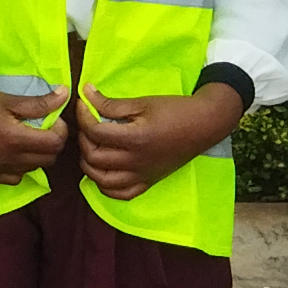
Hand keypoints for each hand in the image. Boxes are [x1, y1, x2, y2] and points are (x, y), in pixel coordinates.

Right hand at [0, 79, 67, 186]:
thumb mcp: (8, 100)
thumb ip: (39, 103)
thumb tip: (65, 95)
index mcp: (15, 139)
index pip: (55, 143)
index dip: (61, 130)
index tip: (53, 118)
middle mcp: (9, 159)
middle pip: (48, 159)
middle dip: (52, 142)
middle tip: (43, 127)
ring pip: (33, 169)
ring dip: (38, 155)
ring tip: (28, 138)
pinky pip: (15, 178)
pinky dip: (21, 168)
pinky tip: (13, 153)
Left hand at [73, 81, 244, 204]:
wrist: (204, 124)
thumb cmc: (175, 110)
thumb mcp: (142, 102)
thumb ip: (111, 103)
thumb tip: (85, 93)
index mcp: (135, 139)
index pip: (96, 132)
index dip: (83, 117)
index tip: (83, 105)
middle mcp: (136, 162)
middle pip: (94, 158)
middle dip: (84, 140)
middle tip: (88, 125)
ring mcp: (142, 175)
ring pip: (103, 180)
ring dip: (90, 165)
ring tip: (92, 148)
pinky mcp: (149, 182)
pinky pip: (121, 194)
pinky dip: (106, 186)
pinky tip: (104, 171)